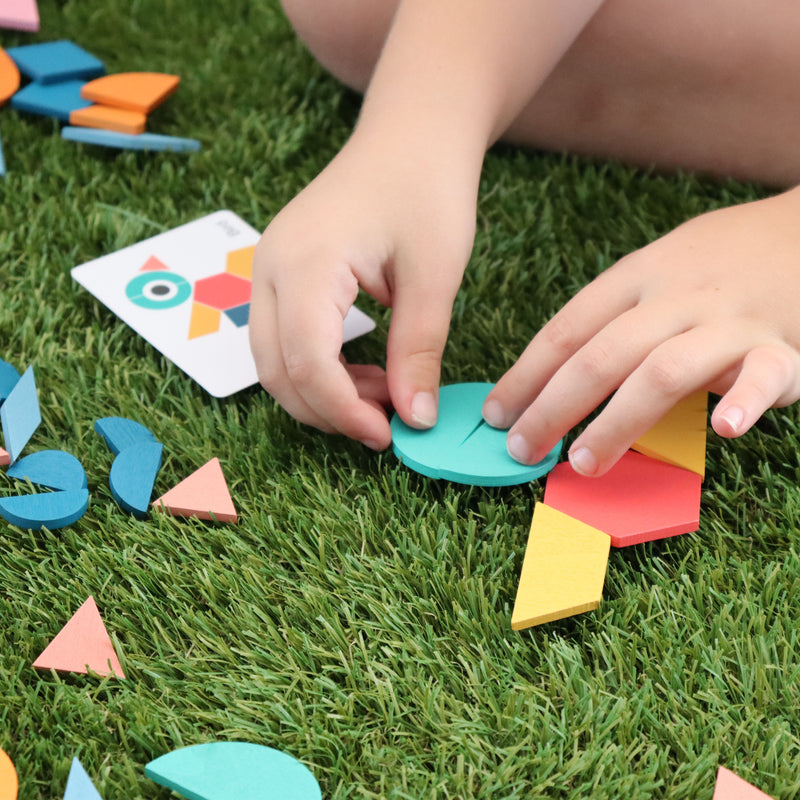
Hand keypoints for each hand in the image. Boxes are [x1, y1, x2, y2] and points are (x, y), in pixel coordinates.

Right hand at [249, 132, 478, 448]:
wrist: (410, 134)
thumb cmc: (427, 189)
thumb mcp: (434, 276)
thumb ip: (418, 351)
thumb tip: (415, 418)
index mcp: (306, 263)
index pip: (307, 363)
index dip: (344, 411)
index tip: (389, 435)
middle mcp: (270, 268)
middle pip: (276, 371)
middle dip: (328, 411)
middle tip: (386, 424)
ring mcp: (268, 269)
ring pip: (274, 361)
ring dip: (323, 393)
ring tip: (383, 395)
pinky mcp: (281, 273)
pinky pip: (284, 339)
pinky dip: (319, 368)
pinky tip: (365, 370)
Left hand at [483, 188, 799, 474]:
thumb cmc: (715, 263)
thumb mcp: (656, 271)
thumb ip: (614, 319)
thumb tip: (549, 380)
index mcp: (635, 276)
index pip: (567, 330)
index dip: (525, 375)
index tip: (495, 415)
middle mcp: (675, 296)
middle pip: (602, 355)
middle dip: (553, 407)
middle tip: (522, 451)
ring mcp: (728, 321)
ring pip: (664, 371)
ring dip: (618, 421)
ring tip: (584, 462)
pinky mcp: (783, 347)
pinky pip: (765, 374)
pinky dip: (745, 400)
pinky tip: (724, 429)